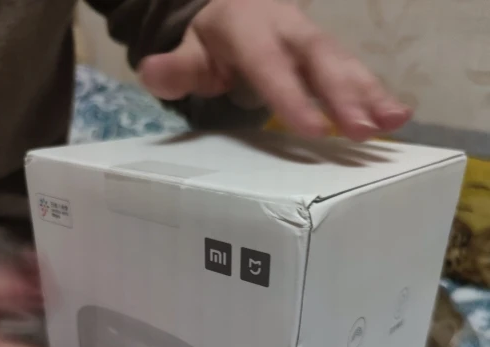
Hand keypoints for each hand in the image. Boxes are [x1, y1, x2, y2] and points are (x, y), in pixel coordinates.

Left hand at [139, 0, 410, 141]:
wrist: (238, 6)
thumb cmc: (214, 41)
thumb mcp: (188, 53)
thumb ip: (173, 68)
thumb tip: (150, 72)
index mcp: (249, 30)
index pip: (271, 66)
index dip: (293, 97)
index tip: (315, 130)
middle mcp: (289, 30)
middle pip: (318, 59)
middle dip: (344, 94)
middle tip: (363, 129)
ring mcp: (313, 39)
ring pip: (345, 62)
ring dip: (371, 93)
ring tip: (395, 122)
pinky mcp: (330, 53)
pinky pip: (355, 70)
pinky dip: (377, 92)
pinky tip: (400, 116)